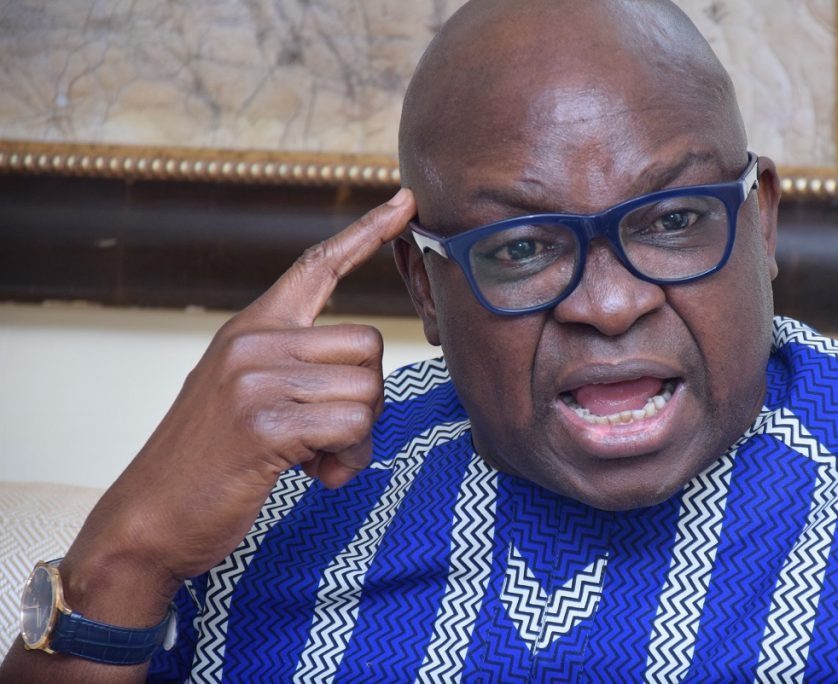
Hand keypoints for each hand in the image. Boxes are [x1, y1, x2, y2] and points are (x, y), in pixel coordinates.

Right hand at [60, 188, 417, 624]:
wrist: (150, 518)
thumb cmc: (211, 460)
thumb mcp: (244, 394)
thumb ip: (296, 371)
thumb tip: (363, 378)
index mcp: (251, 328)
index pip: (317, 265)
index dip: (367, 232)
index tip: (406, 201)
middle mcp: (252, 343)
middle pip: (369, 344)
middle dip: (368, 397)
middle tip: (335, 432)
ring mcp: (255, 382)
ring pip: (367, 391)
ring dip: (358, 439)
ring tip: (318, 459)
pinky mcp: (263, 426)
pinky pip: (351, 430)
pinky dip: (347, 461)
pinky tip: (314, 476)